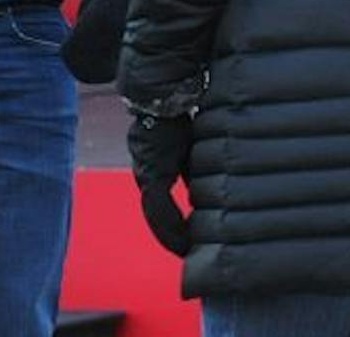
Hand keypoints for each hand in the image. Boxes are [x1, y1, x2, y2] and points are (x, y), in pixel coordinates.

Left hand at [125, 111, 193, 255]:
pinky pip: (158, 205)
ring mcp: (146, 172)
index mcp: (153, 168)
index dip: (171, 225)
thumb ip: (193, 168)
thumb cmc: (177, 117)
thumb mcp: (189, 147)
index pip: (159, 205)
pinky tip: (183, 235)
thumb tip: (203, 190)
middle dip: (170, 235)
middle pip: (154, 214)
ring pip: (154, 213)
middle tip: (187, 253)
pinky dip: (170, 223)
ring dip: (170, 234)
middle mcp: (145, 173)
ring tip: (186, 251)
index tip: (187, 241)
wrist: (163, 96)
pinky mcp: (151, 170)